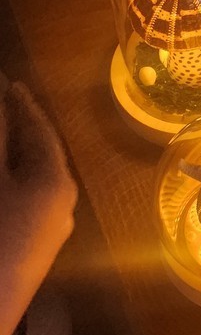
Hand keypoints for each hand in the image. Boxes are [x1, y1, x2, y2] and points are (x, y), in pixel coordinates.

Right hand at [0, 83, 77, 334]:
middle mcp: (60, 207)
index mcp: (55, 183)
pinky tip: (0, 180)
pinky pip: (18, 204)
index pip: (39, 130)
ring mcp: (44, 234)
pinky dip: (7, 183)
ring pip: (26, 181)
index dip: (19, 102)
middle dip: (13, 128)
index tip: (7, 82)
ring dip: (7, 157)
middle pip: (35, 154)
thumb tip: (4, 93)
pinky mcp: (26, 253)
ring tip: (0, 135)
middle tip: (2, 104)